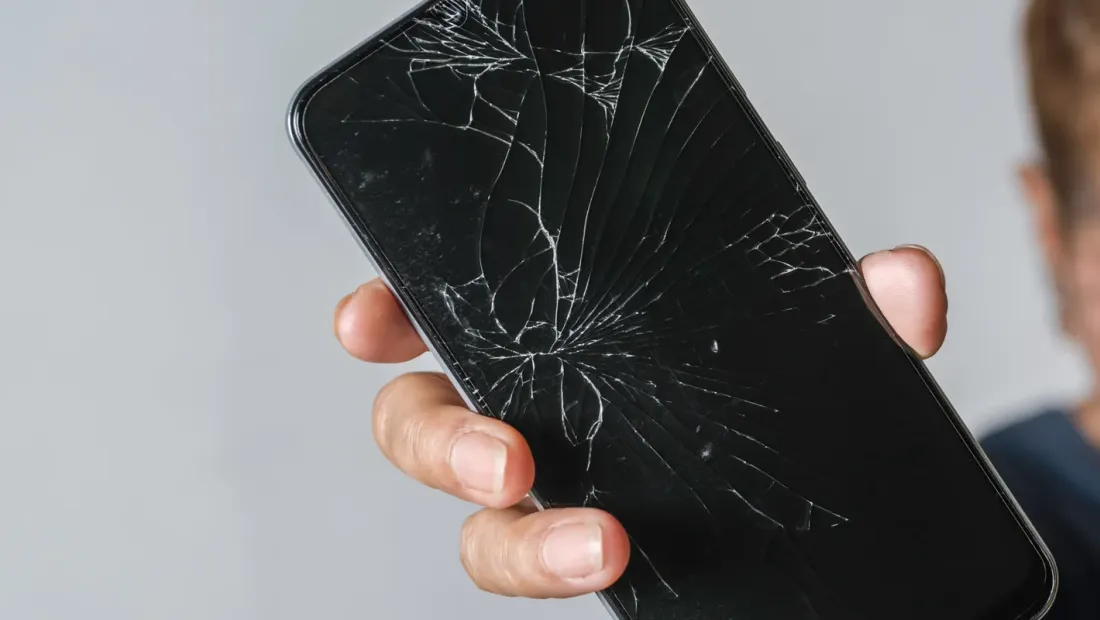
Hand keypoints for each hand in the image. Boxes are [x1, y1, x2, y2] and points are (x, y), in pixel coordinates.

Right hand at [334, 245, 947, 598]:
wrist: (805, 466)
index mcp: (543, 335)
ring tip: (594, 544)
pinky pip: (542, 570)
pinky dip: (563, 573)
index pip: (440, 315)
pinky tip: (610, 566)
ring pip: (476, 527)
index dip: (385, 315)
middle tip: (506, 458)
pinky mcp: (584, 548)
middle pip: (422, 427)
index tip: (367, 319)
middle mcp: (527, 411)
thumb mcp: (804, 324)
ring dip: (516, 541)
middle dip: (441, 443)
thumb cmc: (759, 371)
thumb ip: (850, 303)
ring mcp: (551, 489)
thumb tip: (906, 286)